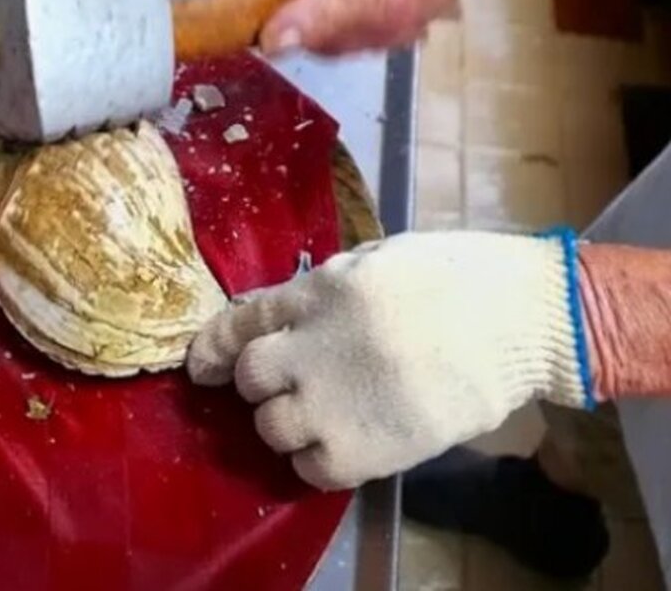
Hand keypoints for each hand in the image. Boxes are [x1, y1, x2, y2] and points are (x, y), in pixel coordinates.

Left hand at [187, 232, 588, 489]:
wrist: (526, 319)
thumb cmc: (458, 277)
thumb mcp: (376, 259)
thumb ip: (322, 288)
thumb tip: (277, 315)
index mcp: (320, 290)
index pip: (241, 321)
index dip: (213, 347)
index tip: (202, 366)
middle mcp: (317, 345)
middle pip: (252, 378)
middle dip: (261, 382)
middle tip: (289, 385)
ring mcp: (338, 400)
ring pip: (272, 427)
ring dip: (286, 423)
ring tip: (322, 415)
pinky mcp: (368, 448)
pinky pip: (311, 468)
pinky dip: (316, 461)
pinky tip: (343, 445)